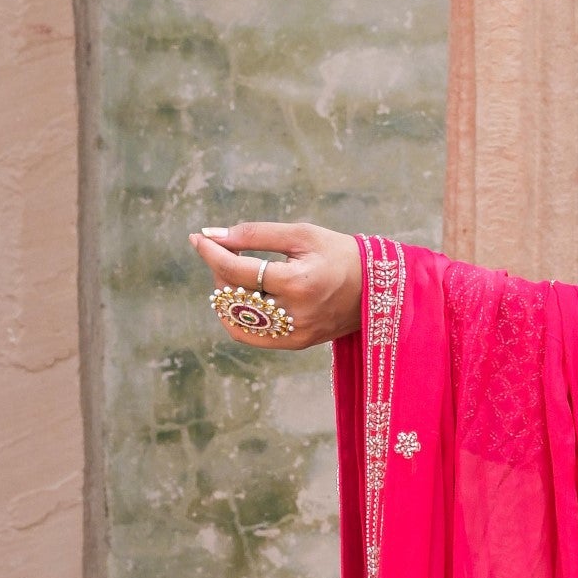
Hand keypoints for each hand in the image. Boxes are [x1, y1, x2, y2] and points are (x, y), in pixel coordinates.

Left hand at [191, 219, 364, 349]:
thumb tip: (212, 235)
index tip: (198, 239)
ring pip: (238, 320)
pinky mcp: (297, 343)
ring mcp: (296, 333)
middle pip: (234, 296)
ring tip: (236, 275)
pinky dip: (238, 317)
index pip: (238, 271)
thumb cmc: (339, 253)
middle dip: (220, 271)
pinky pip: (253, 336)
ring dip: (226, 295)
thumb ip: (255, 234)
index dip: (213, 253)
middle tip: (225, 252)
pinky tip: (242, 298)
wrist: (379, 287)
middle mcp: (295, 313)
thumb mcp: (302, 234)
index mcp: (298, 282)